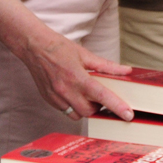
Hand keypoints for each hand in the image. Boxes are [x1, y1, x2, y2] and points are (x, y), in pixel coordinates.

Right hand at [16, 26, 133, 120]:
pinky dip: (73, 106)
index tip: (128, 115)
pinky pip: (65, 111)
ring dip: (85, 109)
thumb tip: (125, 71)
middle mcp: (66, 90)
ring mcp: (56, 97)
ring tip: (86, 96)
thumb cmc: (59, 48)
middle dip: (99, 108)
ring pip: (77, 115)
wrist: (34, 47)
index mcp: (77, 77)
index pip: (102, 96)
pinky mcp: (49, 100)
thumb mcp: (85, 54)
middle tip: (101, 97)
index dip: (117, 107)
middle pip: (90, 111)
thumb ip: (106, 66)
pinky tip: (73, 94)